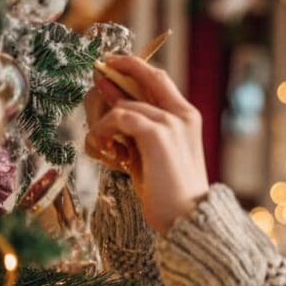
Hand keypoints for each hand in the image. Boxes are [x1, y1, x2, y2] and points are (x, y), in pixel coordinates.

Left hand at [85, 55, 207, 232]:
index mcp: (187, 118)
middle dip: (119, 69)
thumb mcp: (153, 156)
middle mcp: (182, 115)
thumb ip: (139, 133)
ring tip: (98, 141)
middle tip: (97, 72)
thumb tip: (113, 113)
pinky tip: (101, 146)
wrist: (188, 218)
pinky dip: (104, 129)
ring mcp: (172, 123)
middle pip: (147, 75)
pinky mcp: (158, 135)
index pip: (159, 79)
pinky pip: (120, 117)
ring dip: (102, 118)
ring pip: (125, 103)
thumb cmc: (169, 194)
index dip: (134, 68)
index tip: (111, 67)